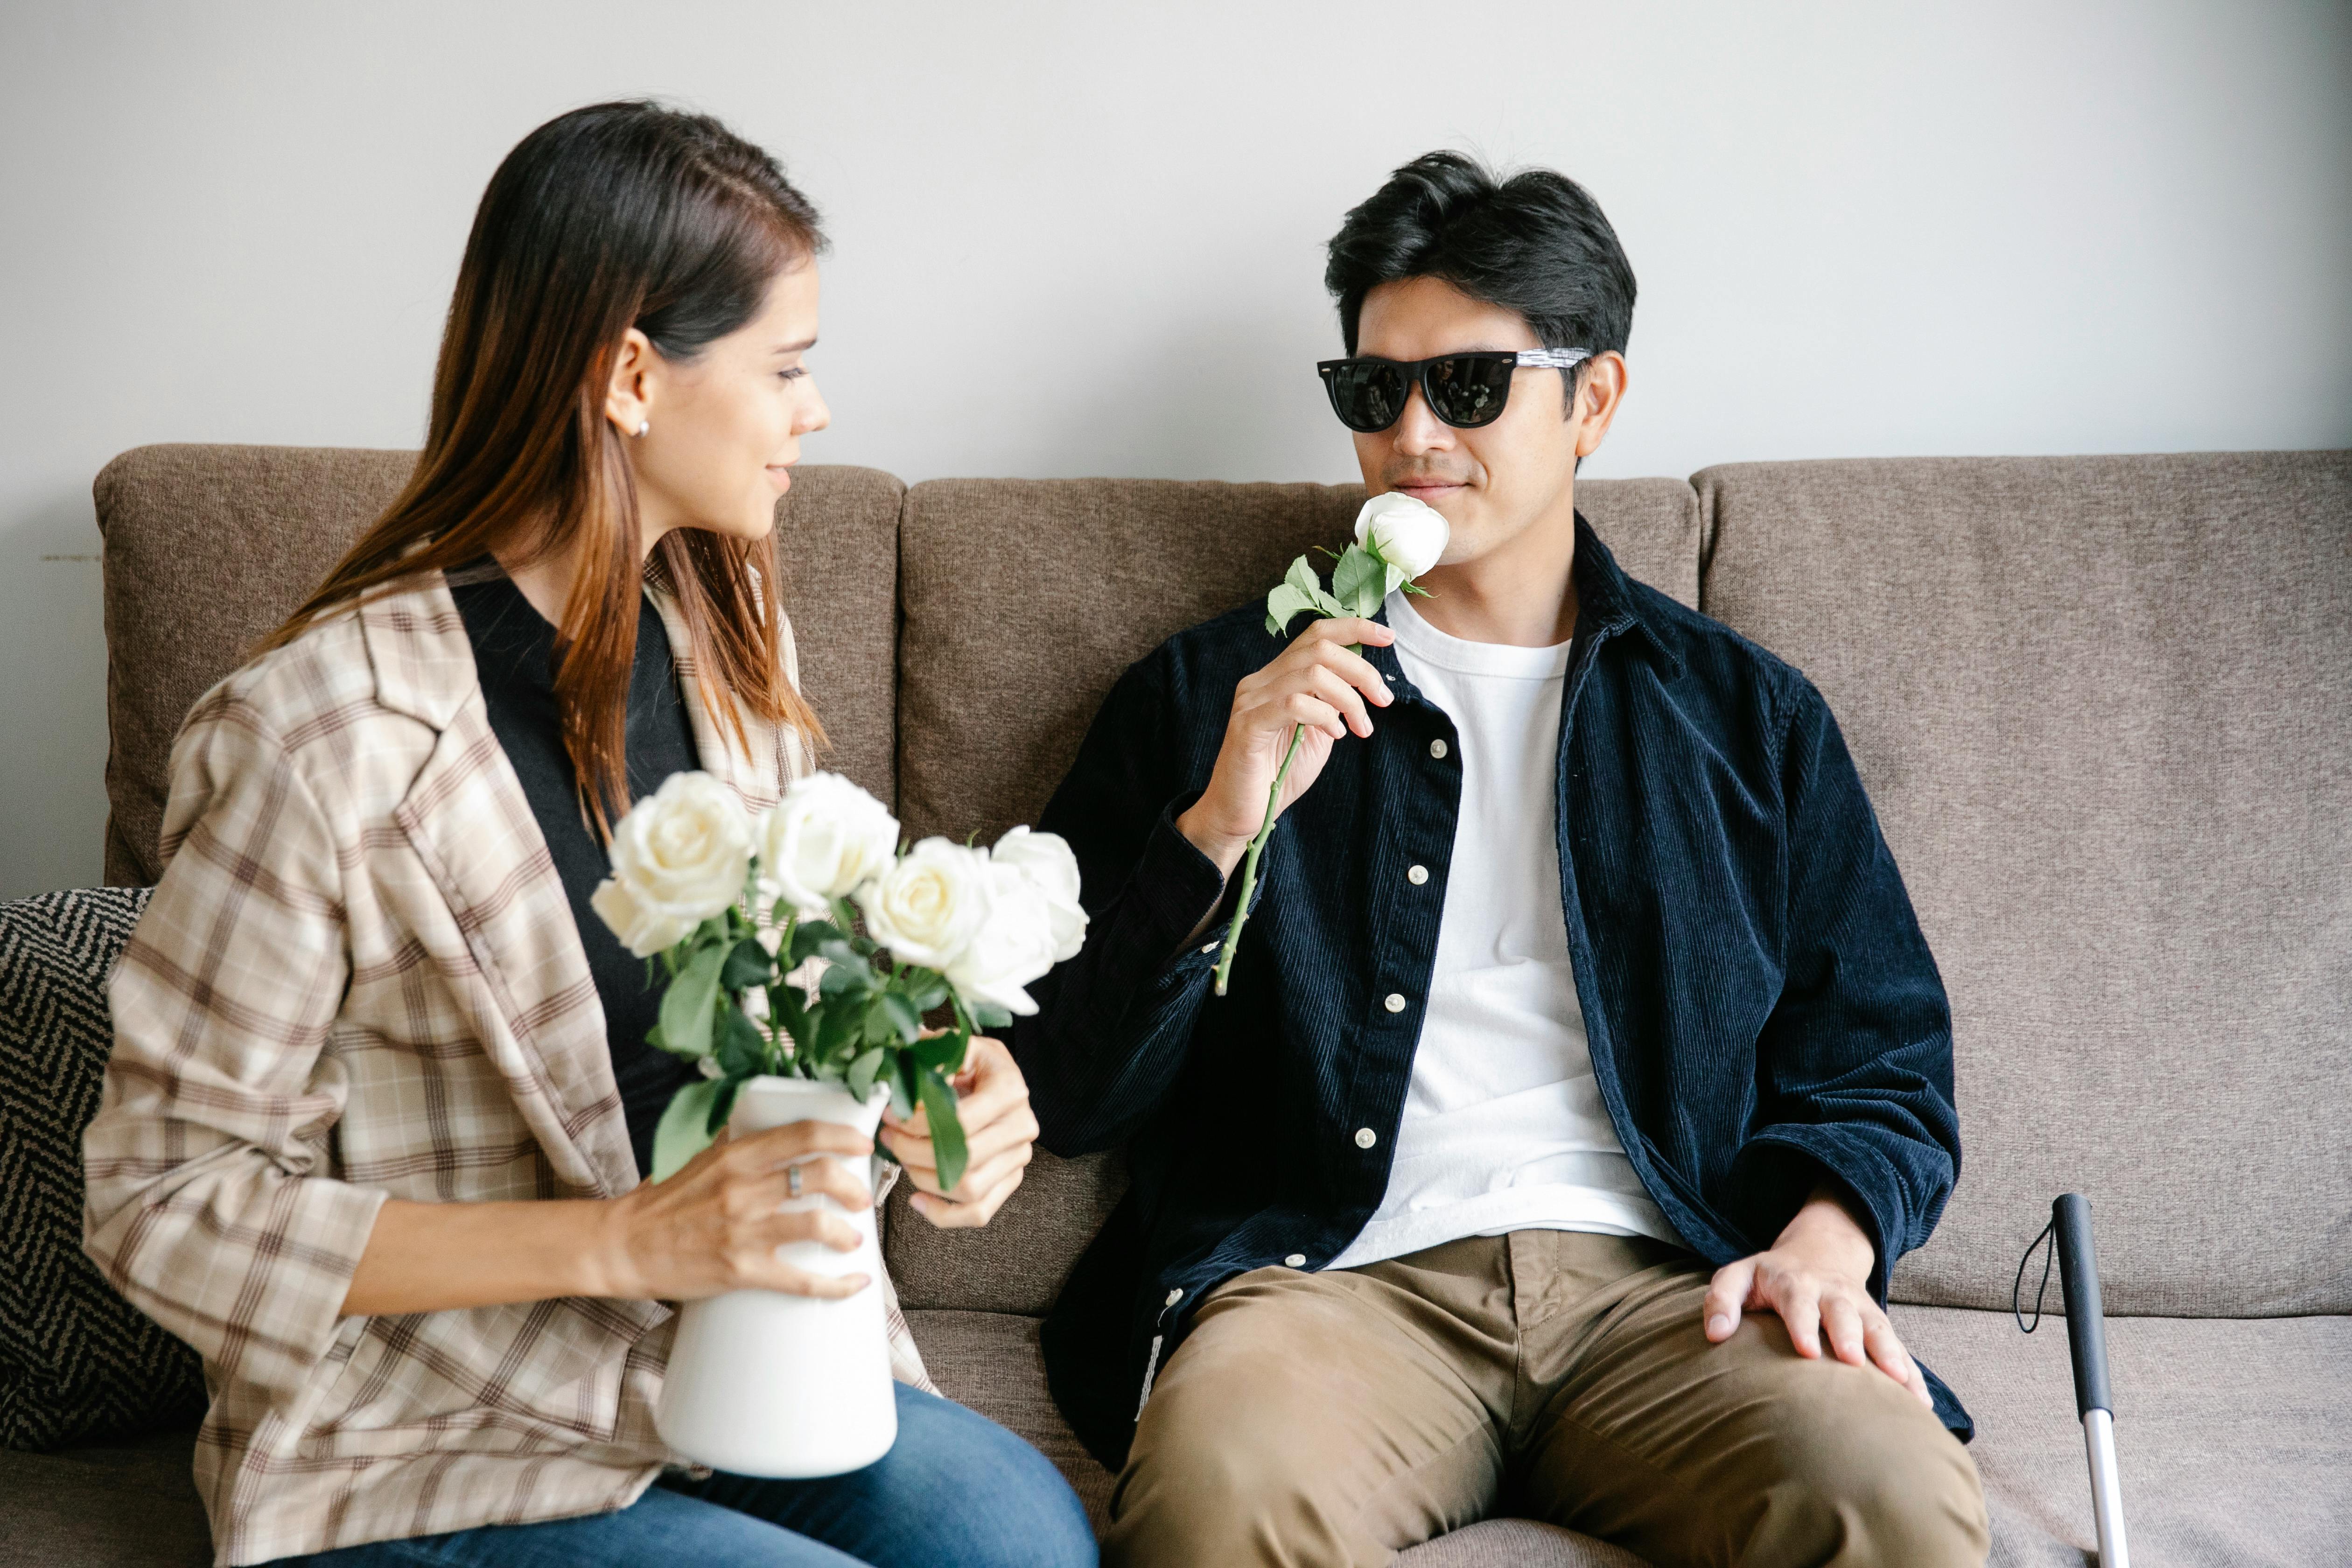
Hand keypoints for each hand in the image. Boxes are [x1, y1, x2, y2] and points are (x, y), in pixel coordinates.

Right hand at [598, 1119, 876, 1301]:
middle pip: (819, 1176)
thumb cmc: (661, 1203)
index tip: (862, 1146)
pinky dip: (836, 1284)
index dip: (842, 1136)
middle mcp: (742, 1188)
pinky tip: (854, 1283)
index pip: (803, 1134)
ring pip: (817, 1224)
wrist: (621, 1246)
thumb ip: (733, 1142)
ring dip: (846, 1232)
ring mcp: (743, 1230)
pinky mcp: (740, 1270)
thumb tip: (761, 1123)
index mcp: (735, 1155)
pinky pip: (801, 1280)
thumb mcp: (698, 1159)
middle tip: (861, 1197)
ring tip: (852, 1239)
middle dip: (852, 1187)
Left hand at [878, 1035, 1037, 1227]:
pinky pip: (979, 1212)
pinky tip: (917, 1199)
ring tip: (901, 1158)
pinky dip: (945, 1214)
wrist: (997, 1079)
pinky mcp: (1009, 1180)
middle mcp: (1022, 1126)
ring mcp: (1018, 1158)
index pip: (961, 1121)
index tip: (891, 1117)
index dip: (918, 1124)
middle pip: (964, 1158)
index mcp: (1010, 1090)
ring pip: (969, 1188)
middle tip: (888, 1137)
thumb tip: (908, 1082)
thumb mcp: (957, 1047)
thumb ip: (934, 1056)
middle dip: (914, 1151)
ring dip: (924, 1178)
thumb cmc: (974, 1065)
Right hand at [1176, 617, 1394, 876]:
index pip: (1316, 633)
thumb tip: (1363, 681)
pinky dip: (1324, 715)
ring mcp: (1251, 701)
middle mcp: (1261, 681)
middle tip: (1383, 700)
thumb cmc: (1278, 774)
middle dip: (1362, 670)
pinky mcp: (1248, 726)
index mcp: (1276, 677)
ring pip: (1312, 673)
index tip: (1389, 637)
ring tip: (1361, 727)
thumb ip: (1333, 704)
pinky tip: (1336, 734)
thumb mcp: (1317, 733)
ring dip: (1349, 699)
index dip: (1355, 628)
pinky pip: (1294, 703)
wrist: (1240, 815)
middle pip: (1320, 648)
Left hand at [1700, 1183, 1932, 1407]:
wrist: (1820, 1252)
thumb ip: (1721, 1299)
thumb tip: (1714, 1334)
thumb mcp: (1738, 1275)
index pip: (1797, 1303)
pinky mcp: (1877, 1326)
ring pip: (1878, 1329)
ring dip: (1890, 1355)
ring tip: (1902, 1385)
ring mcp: (1859, 1309)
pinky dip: (1913, 1376)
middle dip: (1849, 1336)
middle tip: (1854, 1362)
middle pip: (1842, 1313)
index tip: (1807, 1351)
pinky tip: (1922, 1405)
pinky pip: (1898, 1349)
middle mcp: (1831, 1294)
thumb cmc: (1769, 1276)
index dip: (1802, 1325)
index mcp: (1794, 1283)